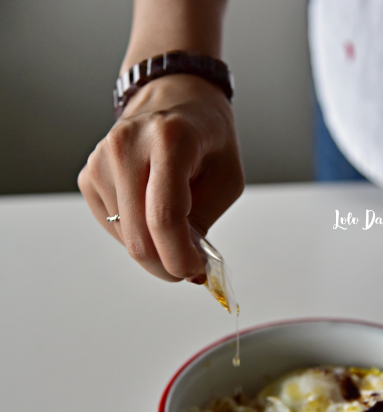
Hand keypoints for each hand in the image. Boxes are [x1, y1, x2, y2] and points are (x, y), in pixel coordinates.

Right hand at [78, 74, 243, 281]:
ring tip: (176, 224)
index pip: (164, 216)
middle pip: (138, 233)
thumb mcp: (227, 178)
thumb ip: (204, 220)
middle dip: (165, 263)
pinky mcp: (88, 174)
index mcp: (170, 140)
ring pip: (124, 235)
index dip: (177, 255)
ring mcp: (101, 159)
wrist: (176, 101)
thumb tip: (184, 264)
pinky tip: (152, 211)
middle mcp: (127, 145)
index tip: (192, 272)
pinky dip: (135, 233)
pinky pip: (111, 225)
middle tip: (187, 269)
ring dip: (154, 247)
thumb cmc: (208, 139)